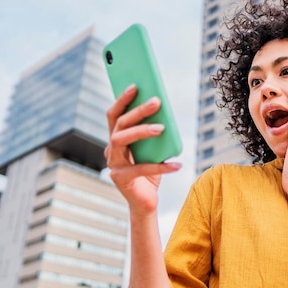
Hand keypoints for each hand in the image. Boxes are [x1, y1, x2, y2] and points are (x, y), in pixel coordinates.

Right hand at [105, 85, 180, 213]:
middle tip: (156, 101)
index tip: (135, 85)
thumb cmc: (150, 174)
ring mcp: (113, 165)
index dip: (122, 99)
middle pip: (119, 124)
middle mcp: (110, 150)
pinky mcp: (121, 179)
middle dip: (137, 110)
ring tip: (162, 128)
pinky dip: (161, 166)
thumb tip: (164, 112)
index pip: (114, 115)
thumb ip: (153, 133)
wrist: (145, 203)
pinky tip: (177, 165)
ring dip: (141, 131)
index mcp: (116, 140)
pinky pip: (141, 169)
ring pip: (121, 140)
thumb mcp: (153, 150)